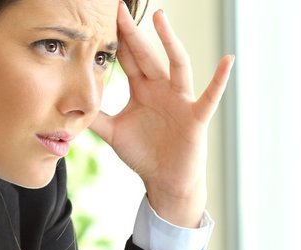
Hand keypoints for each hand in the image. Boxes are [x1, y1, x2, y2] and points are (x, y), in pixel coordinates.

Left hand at [89, 4, 233, 227]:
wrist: (166, 181)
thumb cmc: (144, 154)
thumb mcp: (114, 133)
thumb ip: (95, 118)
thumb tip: (71, 105)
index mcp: (142, 90)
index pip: (127, 58)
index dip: (116, 38)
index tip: (104, 16)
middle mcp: (162, 89)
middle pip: (147, 55)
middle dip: (134, 32)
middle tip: (121, 8)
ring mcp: (181, 100)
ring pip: (176, 65)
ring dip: (169, 40)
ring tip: (161, 17)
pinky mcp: (196, 116)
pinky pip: (209, 96)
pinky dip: (220, 79)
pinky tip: (229, 61)